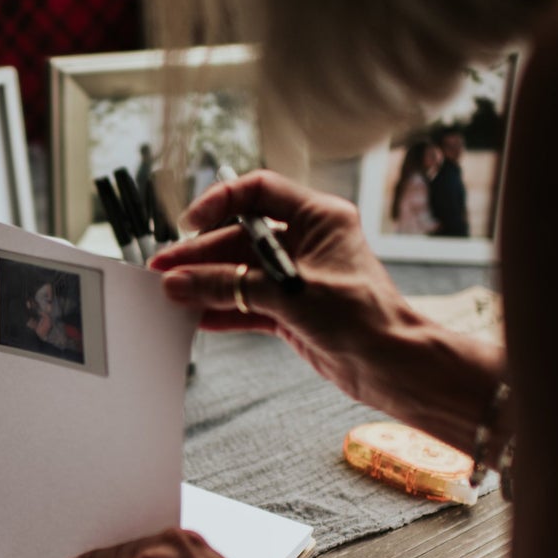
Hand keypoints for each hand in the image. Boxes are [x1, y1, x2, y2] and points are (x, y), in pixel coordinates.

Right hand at [150, 171, 416, 406]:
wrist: (392, 365)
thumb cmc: (363, 318)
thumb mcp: (290, 293)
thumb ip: (231, 286)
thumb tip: (180, 283)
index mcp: (318, 218)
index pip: (258, 192)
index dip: (220, 202)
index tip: (190, 224)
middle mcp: (306, 242)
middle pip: (239, 237)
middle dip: (201, 255)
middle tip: (165, 270)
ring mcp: (296, 276)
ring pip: (239, 272)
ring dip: (206, 283)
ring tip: (171, 294)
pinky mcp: (290, 309)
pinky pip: (246, 303)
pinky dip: (222, 309)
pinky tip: (196, 315)